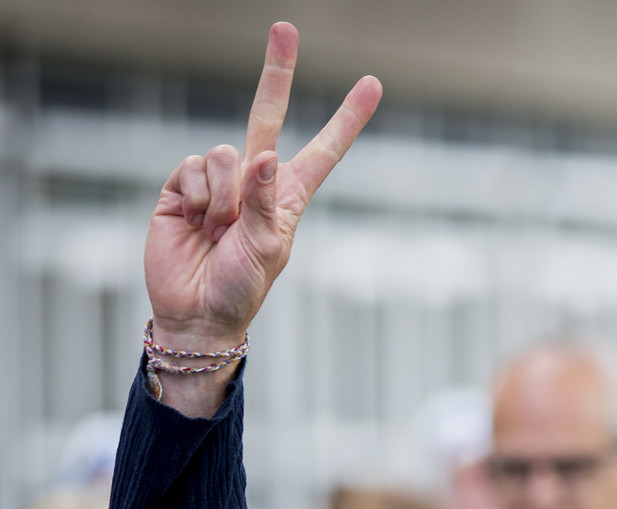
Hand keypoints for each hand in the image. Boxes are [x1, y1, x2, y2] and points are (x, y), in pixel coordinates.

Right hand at [143, 22, 381, 396]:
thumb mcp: (269, 251)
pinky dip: (200, 196)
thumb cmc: (242, 287)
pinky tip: (196, 223)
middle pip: (266, 115)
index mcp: (288, 196)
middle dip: (276, 71)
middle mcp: (255, 181)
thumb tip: (262, 156)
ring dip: (225, 194)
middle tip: (285, 27)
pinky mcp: (182, 186)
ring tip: (220, 229)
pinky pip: (195, 167)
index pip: (324, 150)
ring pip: (226, 152)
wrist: (195, 311)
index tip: (372, 84)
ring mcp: (219, 181)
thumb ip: (269, 203)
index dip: (347, 118)